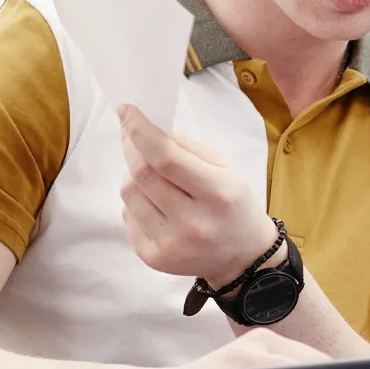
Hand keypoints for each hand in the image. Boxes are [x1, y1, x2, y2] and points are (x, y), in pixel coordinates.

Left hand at [118, 105, 274, 286]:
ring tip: (151, 175)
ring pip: (129, 194)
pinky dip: (135, 201)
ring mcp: (171, 244)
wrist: (242, 256)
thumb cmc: (232, 205)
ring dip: (132, 175)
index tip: (127, 110)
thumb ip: (187, 147)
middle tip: (130, 133)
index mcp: (217, 194)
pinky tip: (155, 203)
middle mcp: (193, 223)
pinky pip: (128, 216)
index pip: (166, 158)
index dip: (141, 131)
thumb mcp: (224, 169)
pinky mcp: (154, 258)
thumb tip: (148, 128)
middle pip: (142, 174)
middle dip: (130, 147)